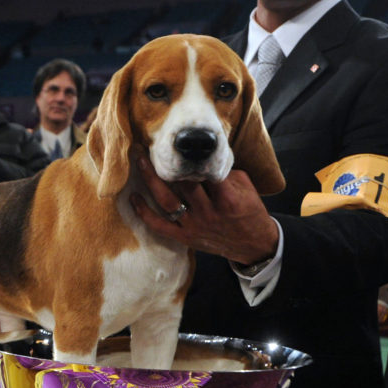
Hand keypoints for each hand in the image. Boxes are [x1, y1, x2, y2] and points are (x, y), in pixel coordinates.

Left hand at [130, 148, 277, 264]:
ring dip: (151, 181)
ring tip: (139, 162)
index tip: (177, 143)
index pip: (205, 173)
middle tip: (151, 145)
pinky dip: (144, 213)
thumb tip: (200, 156)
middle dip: (166, 164)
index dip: (190, 158)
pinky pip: (159, 226)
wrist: (254, 244)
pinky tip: (133, 197)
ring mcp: (195, 226)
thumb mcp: (245, 186)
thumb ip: (224, 172)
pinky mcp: (185, 238)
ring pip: (167, 202)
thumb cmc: (249, 210)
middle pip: (182, 184)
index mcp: (227, 198)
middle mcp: (208, 212)